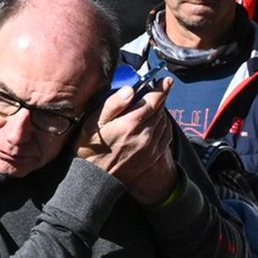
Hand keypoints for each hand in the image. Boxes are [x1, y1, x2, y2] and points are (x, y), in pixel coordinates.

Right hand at [85, 82, 179, 201]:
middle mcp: (145, 135)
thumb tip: (130, 90)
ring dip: (161, 112)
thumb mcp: (93, 122)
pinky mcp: (153, 156)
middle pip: (161, 110)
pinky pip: (166, 136)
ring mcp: (151, 147)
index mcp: (130, 124)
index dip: (162, 88)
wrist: (95, 177)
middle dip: (159, 99)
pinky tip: (155, 123)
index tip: (166, 80)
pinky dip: (164, 126)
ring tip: (151, 108)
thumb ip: (113, 104)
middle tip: (152, 93)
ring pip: (165, 122)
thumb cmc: (90, 147)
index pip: (154, 101)